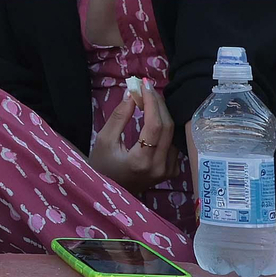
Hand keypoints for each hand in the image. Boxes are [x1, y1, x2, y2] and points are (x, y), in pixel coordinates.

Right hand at [87, 78, 177, 196]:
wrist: (109, 191)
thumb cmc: (102, 166)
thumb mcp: (104, 139)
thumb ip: (120, 116)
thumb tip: (133, 93)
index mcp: (141, 161)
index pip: (154, 125)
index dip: (151, 102)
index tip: (144, 84)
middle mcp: (159, 167)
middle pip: (167, 127)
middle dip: (158, 103)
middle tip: (147, 88)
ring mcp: (168, 171)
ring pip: (173, 134)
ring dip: (163, 113)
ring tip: (150, 99)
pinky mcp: (171, 171)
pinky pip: (173, 143)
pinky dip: (166, 127)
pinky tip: (156, 116)